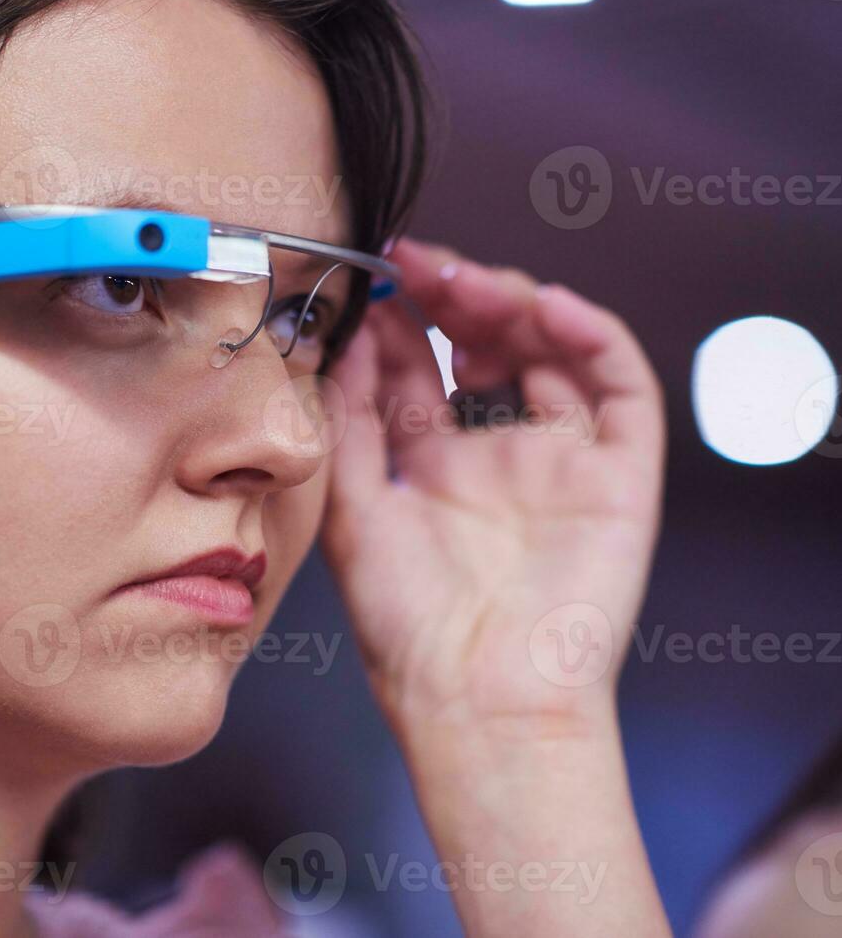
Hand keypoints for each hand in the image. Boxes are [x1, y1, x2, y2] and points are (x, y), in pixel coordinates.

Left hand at [320, 239, 665, 736]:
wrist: (478, 700)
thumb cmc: (409, 630)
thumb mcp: (354, 511)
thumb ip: (350, 425)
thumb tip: (344, 344)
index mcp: (431, 470)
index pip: (420, 371)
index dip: (398, 323)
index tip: (371, 280)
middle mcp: (496, 458)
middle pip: (487, 349)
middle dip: (454, 298)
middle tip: (419, 265)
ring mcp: (559, 463)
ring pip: (552, 352)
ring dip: (514, 304)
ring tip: (468, 284)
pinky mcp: (617, 475)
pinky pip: (620, 388)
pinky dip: (592, 337)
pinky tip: (545, 308)